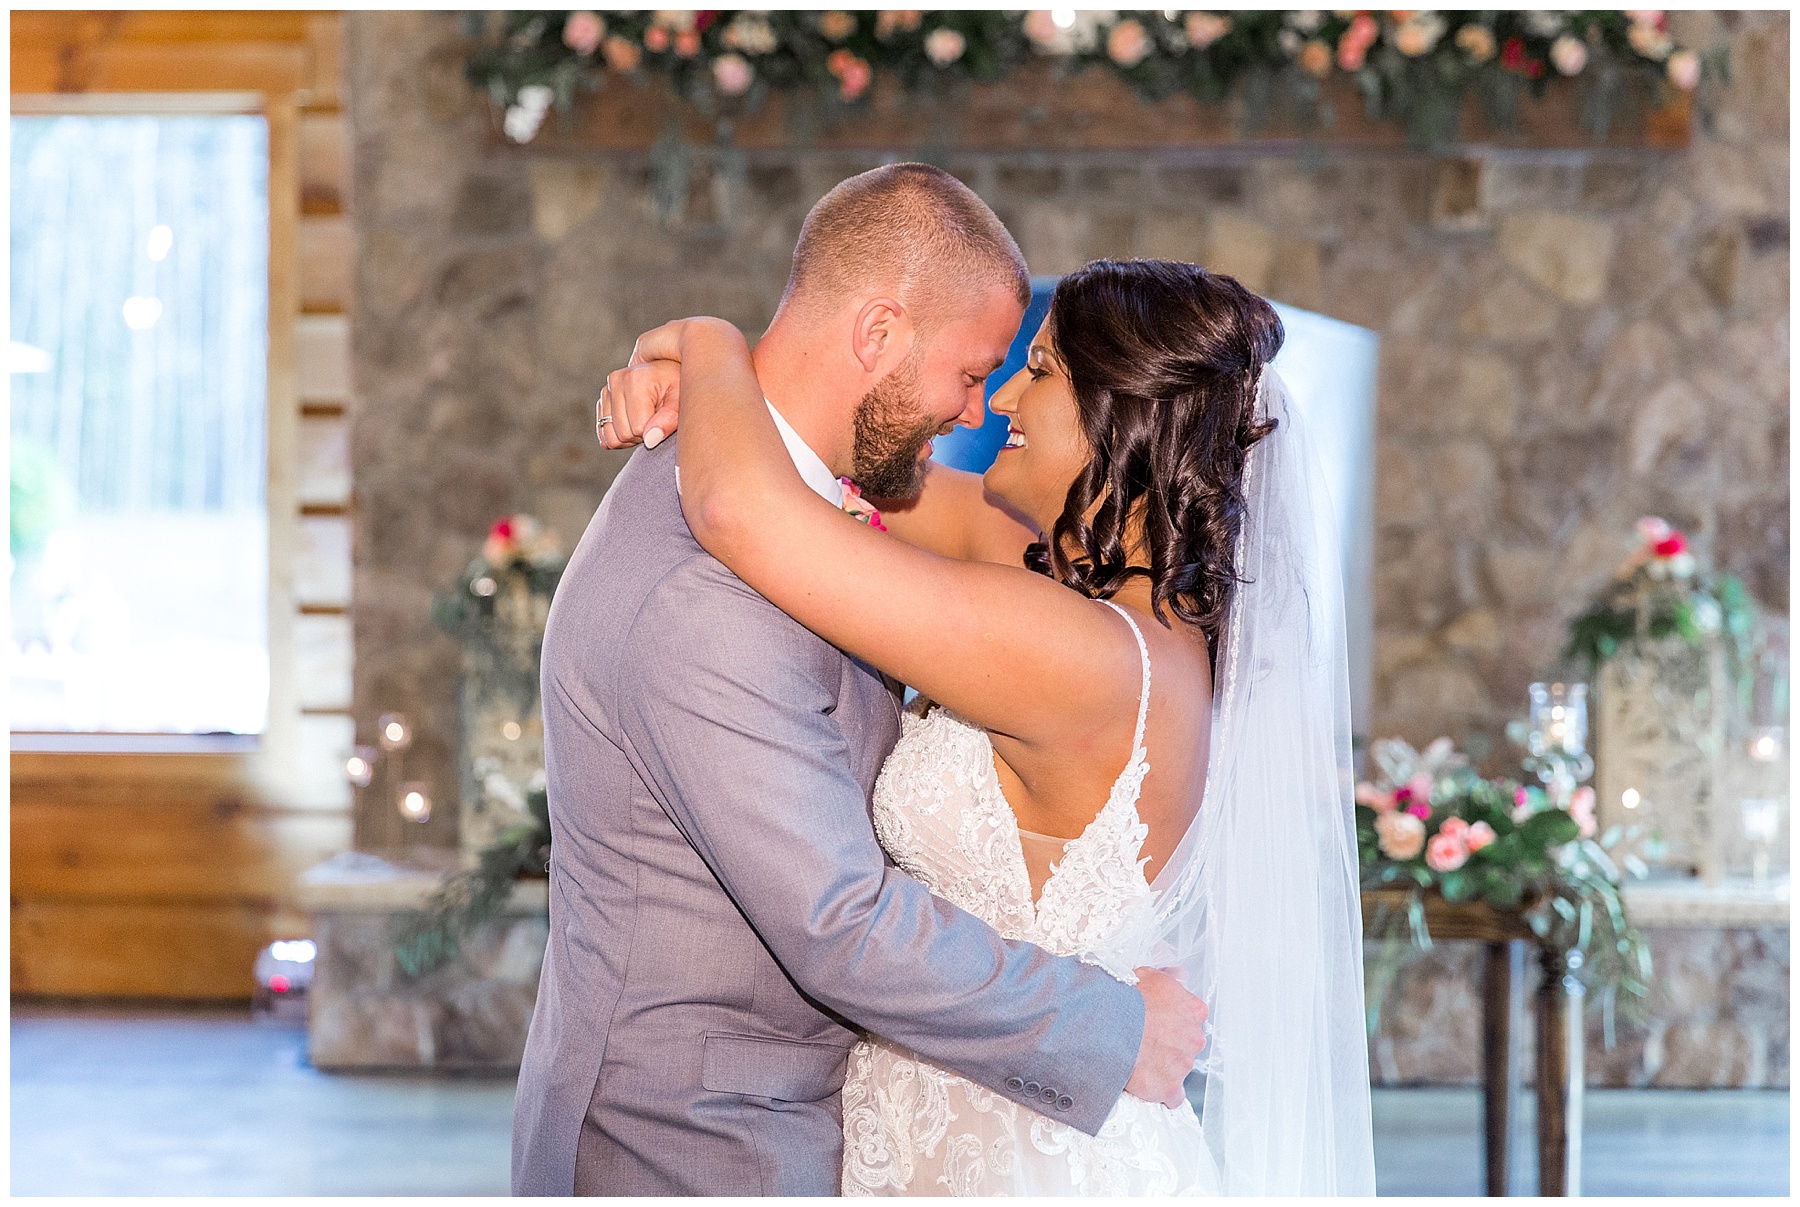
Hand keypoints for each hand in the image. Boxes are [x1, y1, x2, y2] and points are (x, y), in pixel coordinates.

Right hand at [597, 361, 680, 450]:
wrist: (667, 373)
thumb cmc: (677, 386)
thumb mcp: (681, 401)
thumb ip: (669, 420)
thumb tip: (650, 440)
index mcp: (636, 379)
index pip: (638, 428)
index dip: (653, 432)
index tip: (663, 419)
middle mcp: (616, 381)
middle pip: (623, 434)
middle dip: (641, 435)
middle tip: (655, 420)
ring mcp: (606, 390)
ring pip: (610, 437)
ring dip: (629, 437)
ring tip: (644, 421)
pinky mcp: (602, 400)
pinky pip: (604, 434)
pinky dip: (618, 436)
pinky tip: (632, 423)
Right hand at [1123, 967, 1208, 1107]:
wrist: (1110, 1024)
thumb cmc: (1128, 997)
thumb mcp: (1149, 975)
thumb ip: (1169, 979)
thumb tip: (1179, 975)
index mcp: (1194, 1010)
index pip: (1192, 1019)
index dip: (1173, 1021)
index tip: (1158, 1023)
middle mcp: (1195, 1038)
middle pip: (1186, 1045)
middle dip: (1170, 1045)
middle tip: (1146, 1041)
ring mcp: (1183, 1064)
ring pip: (1178, 1069)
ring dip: (1163, 1066)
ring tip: (1138, 1061)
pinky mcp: (1170, 1087)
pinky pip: (1173, 1097)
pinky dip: (1163, 1093)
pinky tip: (1148, 1085)